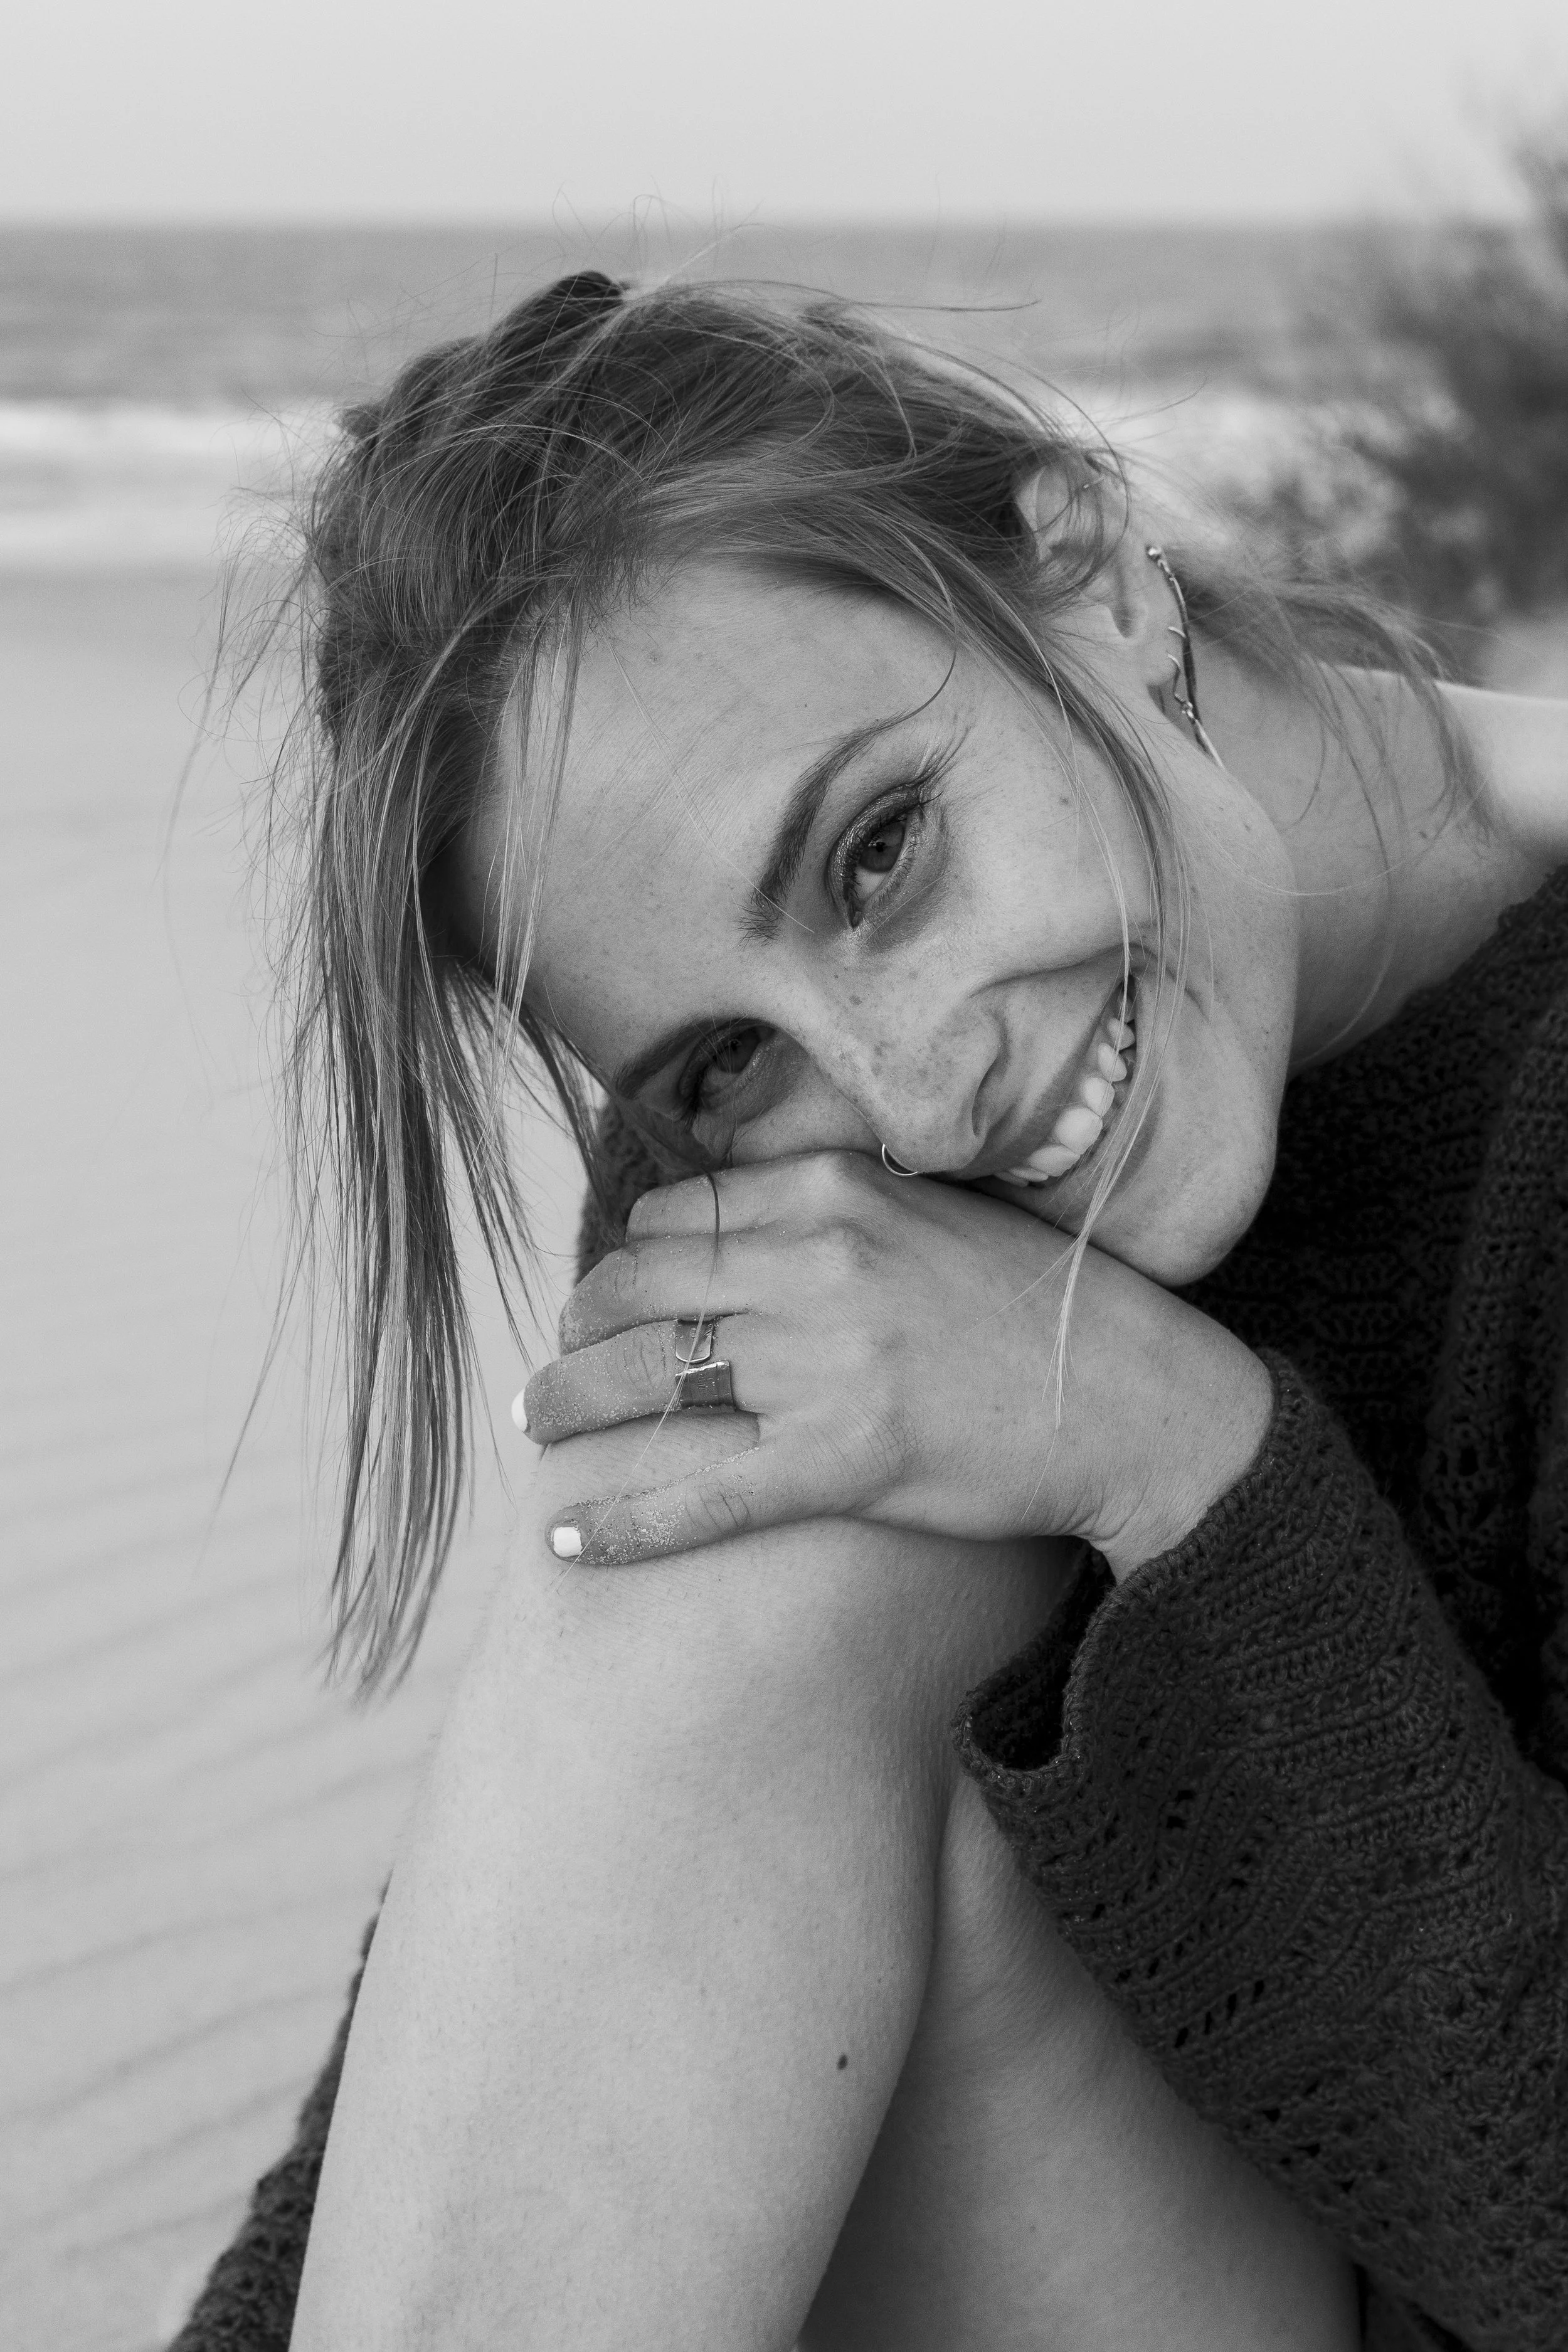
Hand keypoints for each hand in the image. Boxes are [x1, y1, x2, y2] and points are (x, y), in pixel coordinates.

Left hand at [521, 1150, 1273, 1573]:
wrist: (1134, 1399)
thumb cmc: (1035, 1309)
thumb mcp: (928, 1215)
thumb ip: (828, 1206)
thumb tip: (724, 1216)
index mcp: (832, 1191)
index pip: (674, 1213)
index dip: (624, 1257)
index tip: (610, 1292)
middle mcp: (817, 1262)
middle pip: (640, 1285)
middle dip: (579, 1327)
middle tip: (557, 1362)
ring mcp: (826, 1363)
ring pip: (651, 1376)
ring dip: (570, 1402)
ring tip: (540, 1423)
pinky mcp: (843, 1462)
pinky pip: (702, 1494)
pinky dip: (623, 1521)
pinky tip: (570, 1541)